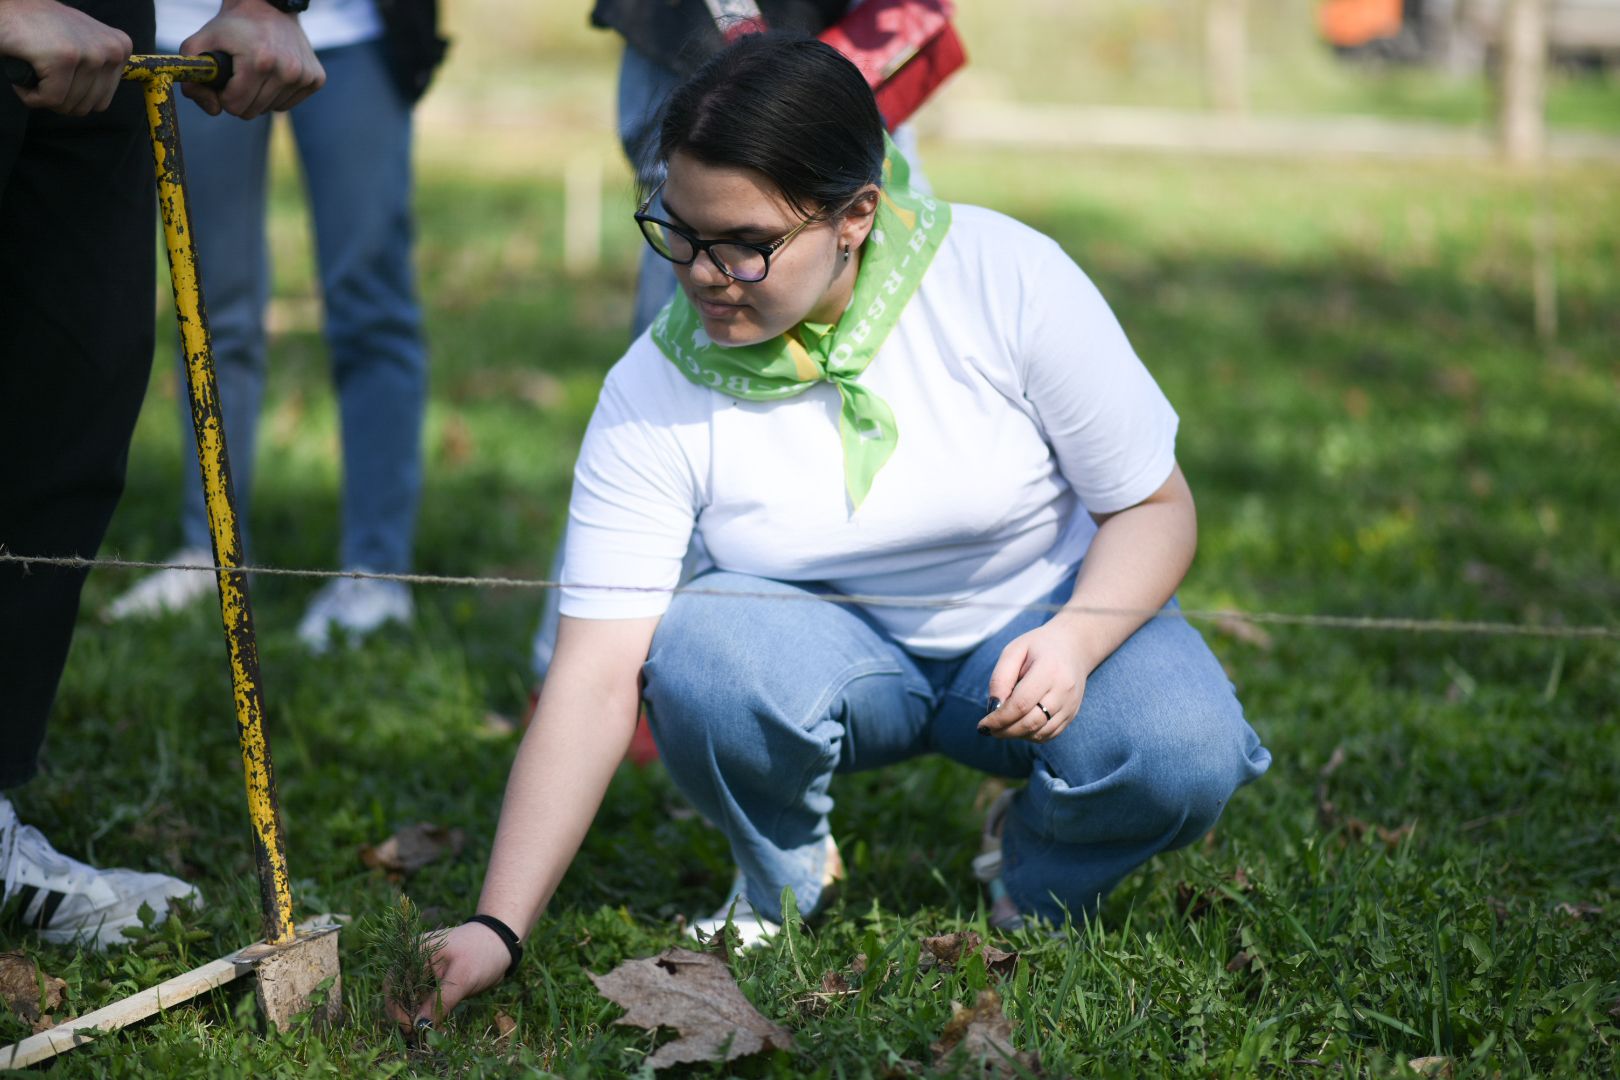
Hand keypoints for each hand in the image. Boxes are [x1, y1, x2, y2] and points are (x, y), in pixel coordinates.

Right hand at [0, 0, 130, 114]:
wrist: (6, 8)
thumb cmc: (40, 28)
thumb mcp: (84, 42)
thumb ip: (102, 68)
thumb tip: (104, 99)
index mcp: (121, 47)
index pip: (101, 101)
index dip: (72, 94)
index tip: (58, 69)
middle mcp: (112, 49)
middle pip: (87, 106)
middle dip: (59, 96)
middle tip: (43, 70)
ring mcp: (90, 53)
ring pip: (69, 105)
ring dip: (43, 94)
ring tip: (36, 66)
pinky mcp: (64, 59)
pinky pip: (49, 100)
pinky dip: (29, 94)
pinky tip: (25, 69)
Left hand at [179, 0, 322, 119]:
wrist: (269, 6)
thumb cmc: (233, 26)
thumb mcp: (199, 43)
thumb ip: (192, 79)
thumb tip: (213, 110)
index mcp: (259, 62)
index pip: (234, 105)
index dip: (223, 96)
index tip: (224, 80)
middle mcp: (288, 71)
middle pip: (252, 112)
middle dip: (240, 98)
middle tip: (239, 76)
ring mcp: (305, 76)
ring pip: (270, 110)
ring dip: (258, 96)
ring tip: (256, 71)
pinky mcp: (316, 79)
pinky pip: (287, 105)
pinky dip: (276, 95)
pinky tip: (274, 73)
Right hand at [386, 921, 512, 1028]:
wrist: (500, 945)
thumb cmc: (482, 953)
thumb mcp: (464, 976)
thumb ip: (441, 1001)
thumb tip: (420, 1026)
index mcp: (415, 953)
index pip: (394, 985)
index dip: (397, 1009)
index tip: (410, 1029)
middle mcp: (413, 962)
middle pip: (397, 994)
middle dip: (404, 1016)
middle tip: (417, 1036)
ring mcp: (421, 972)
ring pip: (408, 1000)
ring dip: (414, 1018)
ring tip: (424, 1034)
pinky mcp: (431, 983)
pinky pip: (421, 1001)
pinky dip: (424, 1014)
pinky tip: (432, 1026)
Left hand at [978, 619, 1092, 742]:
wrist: (1074, 646)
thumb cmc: (1038, 646)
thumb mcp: (1014, 651)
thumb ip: (1000, 678)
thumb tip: (993, 708)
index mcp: (1049, 670)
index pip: (1021, 704)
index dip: (999, 719)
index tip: (983, 725)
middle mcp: (1064, 690)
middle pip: (1031, 723)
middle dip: (1005, 731)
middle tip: (988, 730)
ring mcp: (1071, 704)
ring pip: (1040, 733)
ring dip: (1017, 735)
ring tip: (1001, 727)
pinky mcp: (1072, 714)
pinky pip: (1049, 734)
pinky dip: (1030, 736)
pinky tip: (1018, 726)